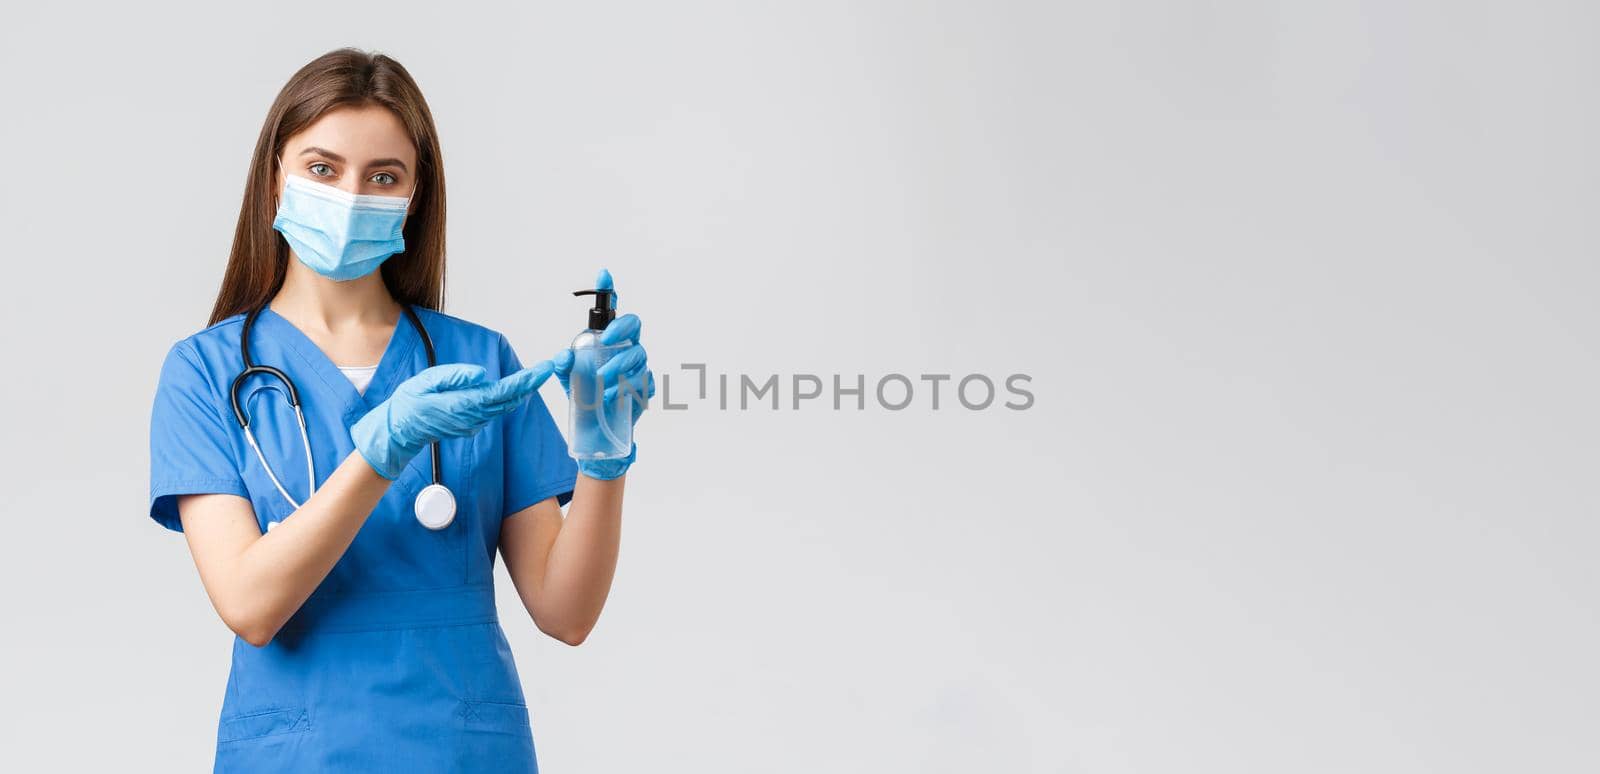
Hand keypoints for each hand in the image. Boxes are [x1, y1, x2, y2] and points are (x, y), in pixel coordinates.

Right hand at [352, 361, 553, 479]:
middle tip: (551, 365)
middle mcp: (473, 417)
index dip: (525, 380)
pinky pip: (493, 409)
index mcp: (464, 405)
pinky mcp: (471, 424)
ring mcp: (473, 423)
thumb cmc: (409, 404)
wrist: (399, 432)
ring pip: (504, 405)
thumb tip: (481, 374)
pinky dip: (507, 397)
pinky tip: (516, 386)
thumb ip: (454, 377)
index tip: (542, 369)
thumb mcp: (426, 382)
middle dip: (531, 382)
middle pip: (510, 398)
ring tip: (539, 372)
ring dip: (522, 389)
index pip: (502, 391)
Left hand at [553, 269, 653, 479]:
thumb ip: (564, 366)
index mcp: (609, 340)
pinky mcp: (646, 388)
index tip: (603, 274)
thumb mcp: (568, 380)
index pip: (611, 311)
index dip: (609, 291)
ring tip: (600, 382)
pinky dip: (626, 388)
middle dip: (621, 329)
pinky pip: (643, 381)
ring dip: (619, 366)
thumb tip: (562, 356)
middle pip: (634, 325)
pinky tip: (611, 397)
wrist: (598, 430)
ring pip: (638, 355)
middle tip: (604, 340)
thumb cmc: (585, 396)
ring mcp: (639, 367)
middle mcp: (627, 348)